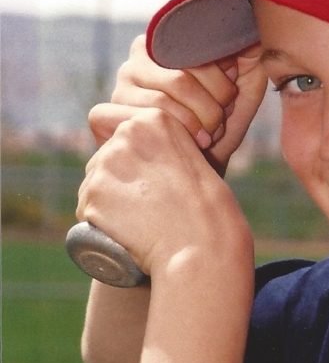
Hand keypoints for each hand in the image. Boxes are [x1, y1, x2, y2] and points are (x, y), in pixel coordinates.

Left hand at [77, 107, 253, 280]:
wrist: (203, 243)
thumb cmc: (208, 211)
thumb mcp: (192, 160)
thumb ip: (161, 150)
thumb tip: (136, 160)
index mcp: (155, 119)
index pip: (119, 129)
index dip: (127, 153)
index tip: (144, 177)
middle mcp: (126, 135)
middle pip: (105, 157)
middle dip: (116, 180)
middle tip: (145, 207)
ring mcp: (106, 164)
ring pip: (93, 184)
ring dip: (106, 203)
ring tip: (138, 223)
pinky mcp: (93, 195)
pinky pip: (86, 210)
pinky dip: (99, 224)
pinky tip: (125, 233)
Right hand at [88, 35, 268, 175]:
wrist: (199, 170)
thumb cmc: (221, 126)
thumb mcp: (242, 87)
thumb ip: (245, 56)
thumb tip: (243, 37)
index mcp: (167, 44)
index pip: (196, 53)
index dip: (221, 84)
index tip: (229, 102)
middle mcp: (137, 60)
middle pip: (181, 80)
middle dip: (209, 110)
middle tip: (216, 128)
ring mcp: (119, 87)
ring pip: (163, 104)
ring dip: (193, 128)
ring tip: (204, 139)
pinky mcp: (102, 115)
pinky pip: (138, 123)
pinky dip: (168, 138)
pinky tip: (179, 146)